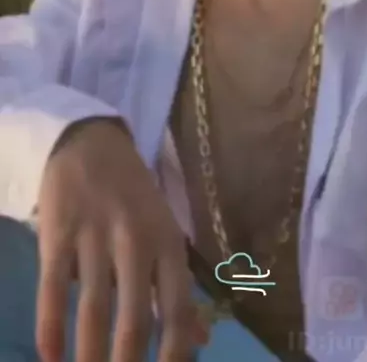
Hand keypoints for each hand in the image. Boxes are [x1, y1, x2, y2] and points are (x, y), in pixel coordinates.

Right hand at [36, 120, 203, 361]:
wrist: (93, 143)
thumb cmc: (135, 198)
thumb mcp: (164, 235)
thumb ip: (177, 289)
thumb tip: (199, 340)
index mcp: (168, 243)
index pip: (177, 308)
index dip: (174, 354)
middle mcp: (136, 240)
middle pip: (134, 318)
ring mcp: (96, 234)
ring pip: (93, 309)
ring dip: (89, 355)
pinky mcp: (59, 231)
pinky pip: (53, 287)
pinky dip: (50, 328)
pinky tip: (50, 357)